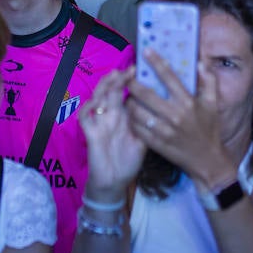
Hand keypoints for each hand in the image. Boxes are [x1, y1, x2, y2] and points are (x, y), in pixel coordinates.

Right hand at [78, 69, 146, 198]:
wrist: (114, 182)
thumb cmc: (128, 161)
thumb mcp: (144, 141)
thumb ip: (150, 126)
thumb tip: (167, 110)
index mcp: (124, 117)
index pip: (125, 94)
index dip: (131, 82)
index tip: (143, 70)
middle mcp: (111, 116)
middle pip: (111, 91)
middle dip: (119, 79)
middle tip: (130, 69)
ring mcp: (100, 123)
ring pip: (97, 98)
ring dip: (104, 86)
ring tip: (114, 76)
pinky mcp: (90, 133)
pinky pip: (85, 117)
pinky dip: (88, 107)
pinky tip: (97, 101)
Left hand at [124, 53, 234, 189]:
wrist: (207, 161)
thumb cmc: (210, 129)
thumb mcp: (213, 103)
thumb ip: (209, 80)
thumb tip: (201, 60)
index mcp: (188, 102)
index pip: (169, 77)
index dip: (156, 62)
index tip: (146, 51)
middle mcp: (175, 115)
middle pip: (146, 94)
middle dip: (133, 83)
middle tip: (127, 77)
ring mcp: (164, 131)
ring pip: (137, 111)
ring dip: (130, 101)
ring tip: (128, 96)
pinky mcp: (156, 143)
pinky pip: (137, 128)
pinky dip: (131, 119)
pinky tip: (131, 114)